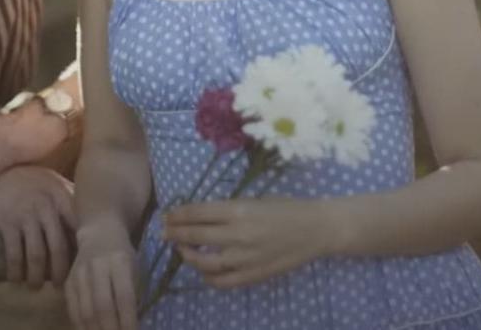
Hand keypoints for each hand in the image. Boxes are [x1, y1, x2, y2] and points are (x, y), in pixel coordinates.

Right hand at [0, 165, 75, 288]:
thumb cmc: (22, 175)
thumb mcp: (50, 180)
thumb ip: (67, 198)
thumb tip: (84, 222)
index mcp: (62, 196)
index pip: (79, 228)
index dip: (81, 251)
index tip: (81, 266)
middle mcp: (47, 206)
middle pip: (59, 247)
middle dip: (60, 272)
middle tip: (59, 286)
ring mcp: (27, 214)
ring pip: (37, 255)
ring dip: (36, 276)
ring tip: (35, 287)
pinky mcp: (7, 222)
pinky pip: (14, 254)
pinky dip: (15, 271)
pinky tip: (14, 279)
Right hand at [66, 221, 137, 329]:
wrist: (99, 232)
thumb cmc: (123, 253)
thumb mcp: (135, 266)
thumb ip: (134, 292)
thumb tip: (131, 325)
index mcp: (119, 260)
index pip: (124, 296)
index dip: (128, 320)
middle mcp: (97, 266)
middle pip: (102, 306)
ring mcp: (80, 273)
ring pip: (85, 310)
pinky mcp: (68, 281)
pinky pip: (72, 308)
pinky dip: (81, 325)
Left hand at [162, 197, 336, 288]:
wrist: (316, 229)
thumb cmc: (284, 208)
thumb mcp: (252, 200)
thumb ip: (226, 210)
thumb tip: (196, 217)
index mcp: (238, 210)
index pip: (196, 213)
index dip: (177, 215)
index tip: (166, 216)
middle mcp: (238, 234)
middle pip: (194, 236)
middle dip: (174, 233)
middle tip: (164, 232)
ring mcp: (245, 258)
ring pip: (204, 263)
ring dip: (187, 256)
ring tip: (182, 250)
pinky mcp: (254, 275)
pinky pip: (223, 282)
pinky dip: (208, 277)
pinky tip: (204, 270)